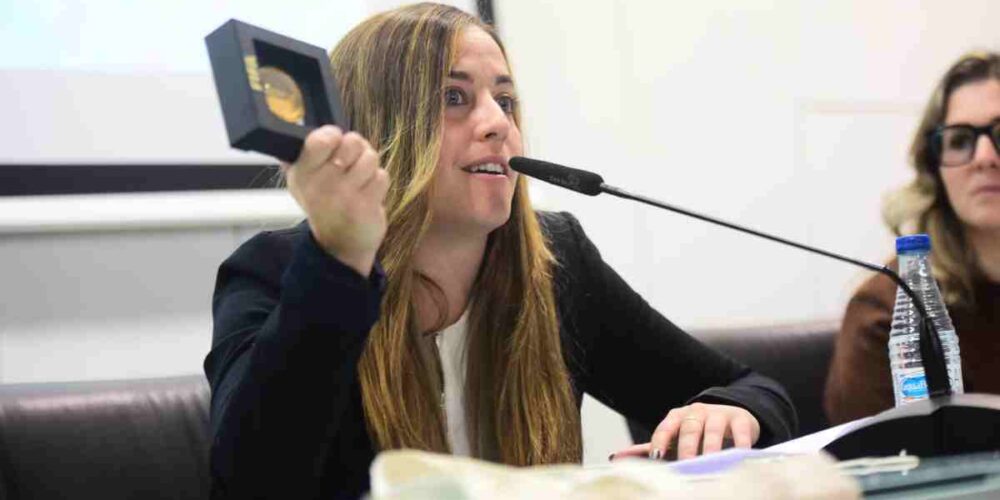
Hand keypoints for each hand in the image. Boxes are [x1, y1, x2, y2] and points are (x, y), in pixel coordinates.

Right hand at [282, 125, 388, 276]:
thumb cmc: (325, 202)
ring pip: (370, 158)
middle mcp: (320, 183)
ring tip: (360, 180)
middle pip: (352, 142)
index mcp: (302, 171)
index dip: (334, 135)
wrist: (339, 245)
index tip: (334, 144)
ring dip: (370, 167)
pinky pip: (382, 177)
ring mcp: (343, 196)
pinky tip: (368, 194)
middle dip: (358, 148)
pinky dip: (379, 183)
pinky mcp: (365, 206)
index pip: (321, 138)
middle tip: (351, 163)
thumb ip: (306, 151)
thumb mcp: (303, 179)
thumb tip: (311, 125)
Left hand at [609, 403, 759, 461]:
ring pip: (713, 430)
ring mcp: (719, 414)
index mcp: (676, 417)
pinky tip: (740, 456)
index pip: (664, 428)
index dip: (660, 442)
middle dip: (687, 447)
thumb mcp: (673, 440)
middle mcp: (696, 412)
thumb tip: (614, 457)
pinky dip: (741, 444)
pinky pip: (740, 431)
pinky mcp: (740, 419)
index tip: (656, 458)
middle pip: (689, 429)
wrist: (731, 417)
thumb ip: (647, 449)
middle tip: (687, 465)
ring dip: (712, 447)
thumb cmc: (695, 434)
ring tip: (711, 462)